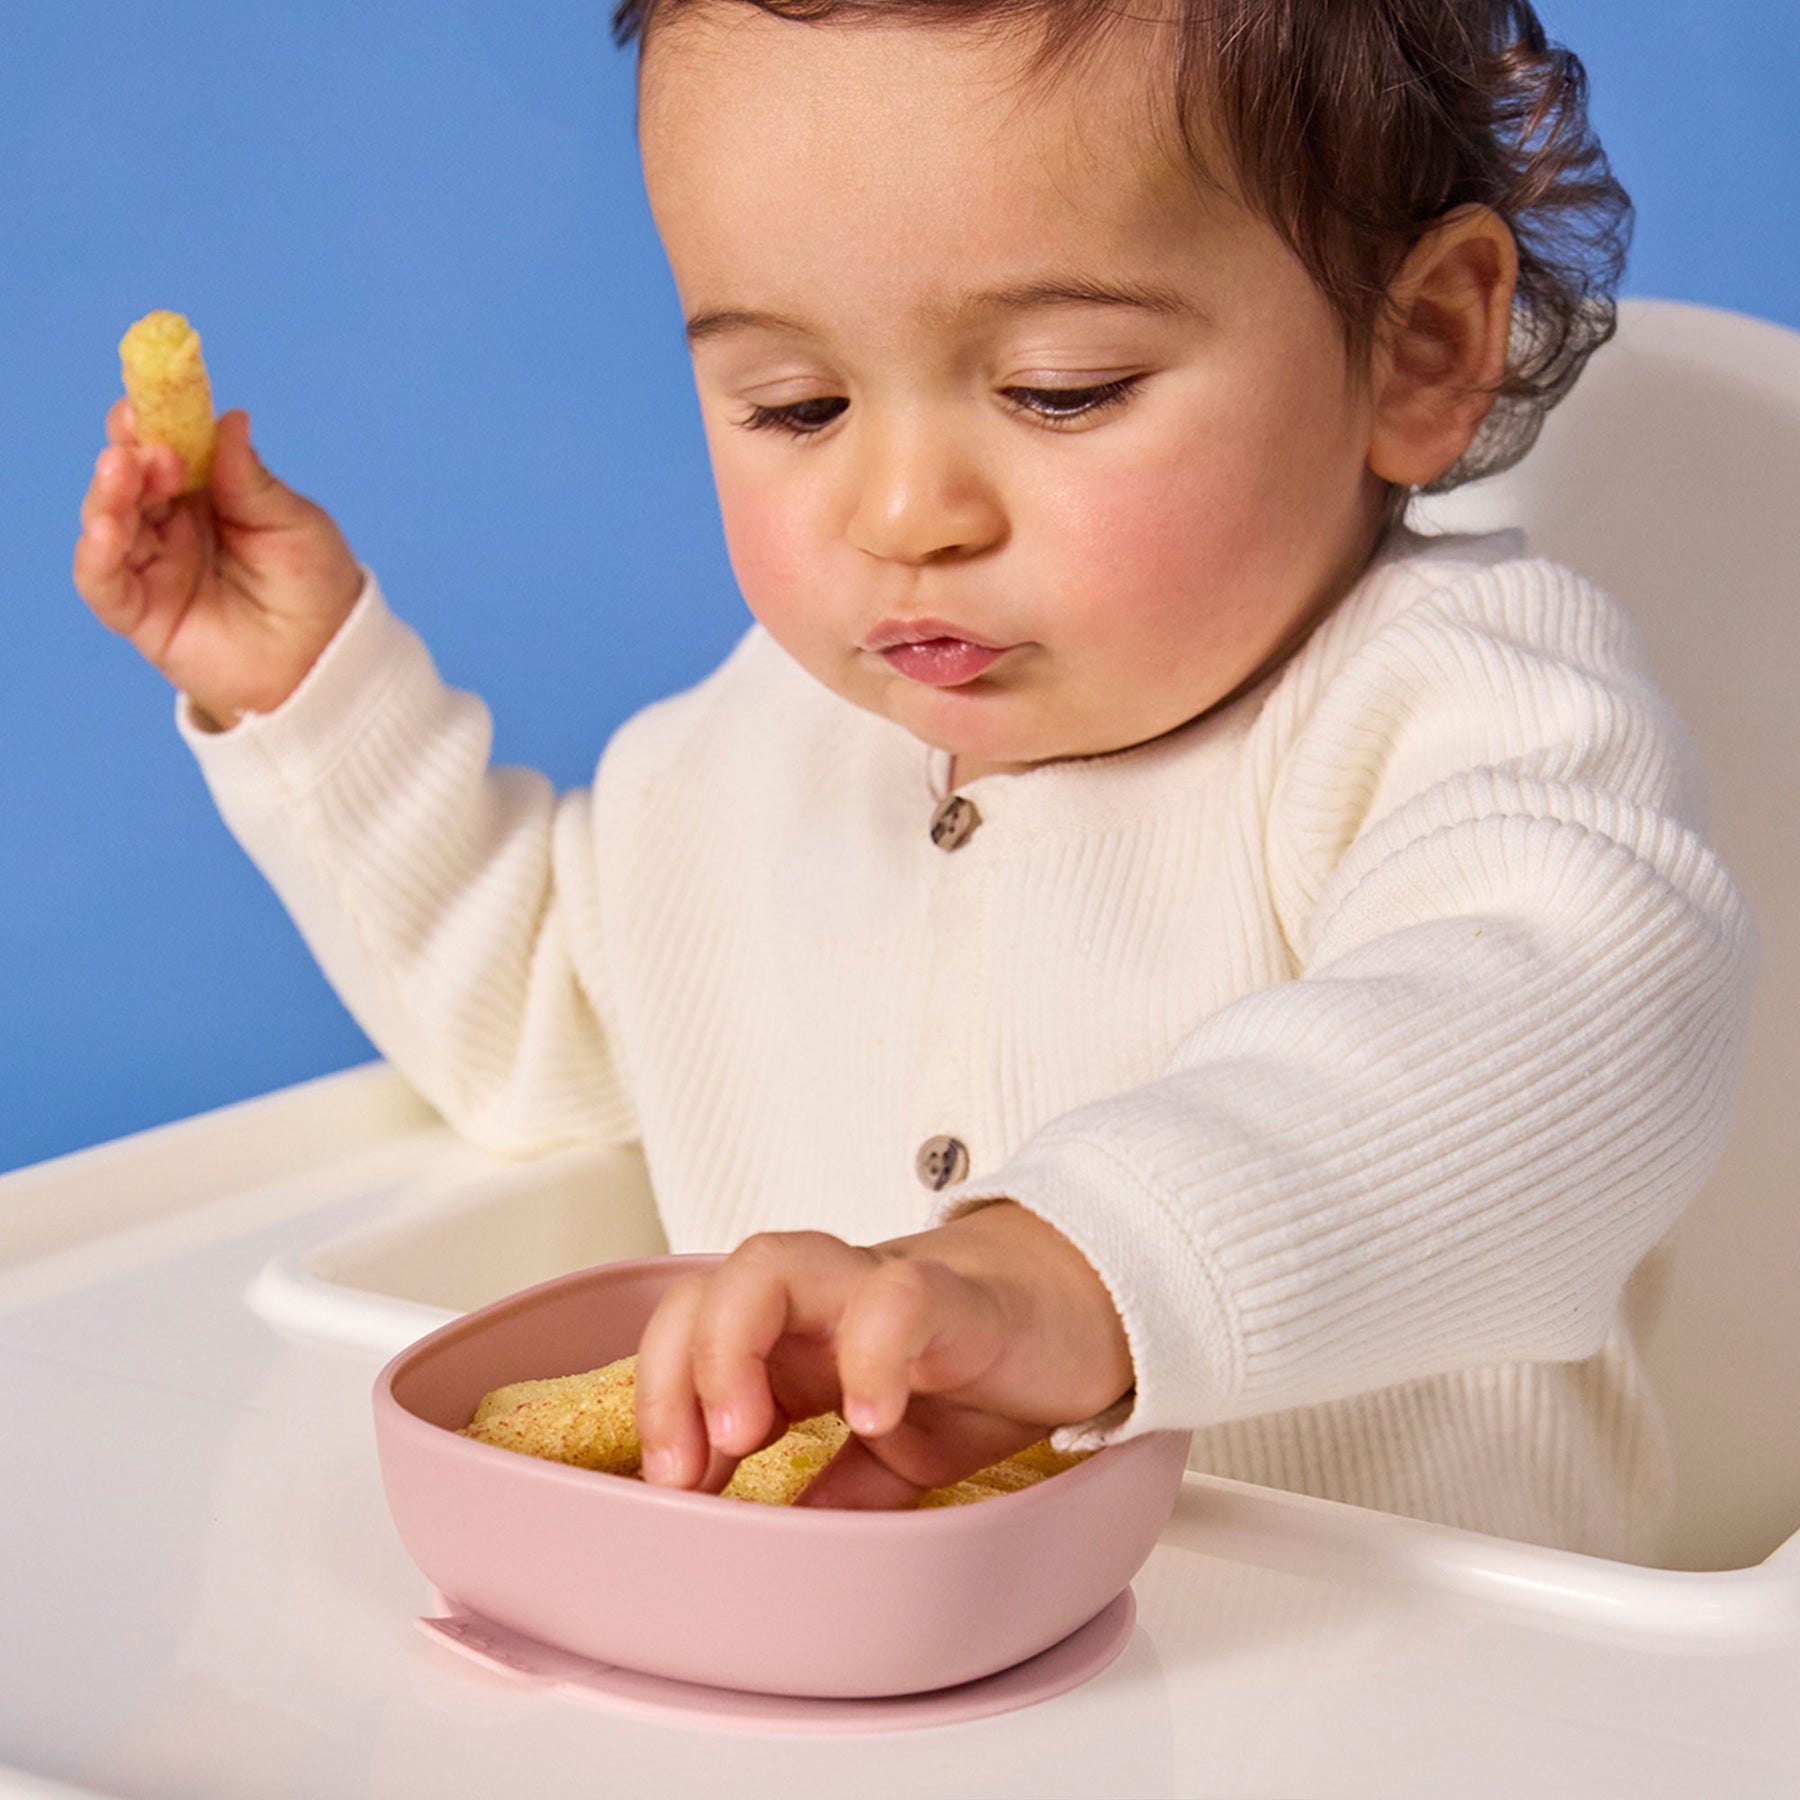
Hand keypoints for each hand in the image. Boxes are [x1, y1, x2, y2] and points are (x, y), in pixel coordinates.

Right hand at [73, 402, 362, 726]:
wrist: (328, 663)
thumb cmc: (317, 588)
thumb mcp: (294, 524)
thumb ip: (251, 479)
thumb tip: (228, 418)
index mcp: (206, 494)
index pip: (164, 448)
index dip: (150, 422)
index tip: (147, 398)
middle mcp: (171, 526)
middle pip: (129, 480)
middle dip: (131, 455)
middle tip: (148, 446)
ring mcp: (153, 568)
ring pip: (109, 522)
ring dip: (110, 494)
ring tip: (126, 472)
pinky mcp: (142, 614)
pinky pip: (103, 582)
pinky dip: (97, 554)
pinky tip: (107, 531)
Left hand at [635, 1203, 1133, 1508]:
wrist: (1075, 1309)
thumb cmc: (975, 1364)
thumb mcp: (893, 1455)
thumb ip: (833, 1493)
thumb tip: (773, 1561)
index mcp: (793, 1339)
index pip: (687, 1336)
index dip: (657, 1403)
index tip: (668, 1493)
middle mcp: (819, 1300)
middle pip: (703, 1290)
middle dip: (669, 1374)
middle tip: (686, 1470)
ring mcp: (875, 1287)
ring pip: (767, 1264)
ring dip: (730, 1346)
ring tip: (742, 1434)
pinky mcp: (950, 1295)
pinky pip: (894, 1298)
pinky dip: (869, 1354)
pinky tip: (870, 1416)